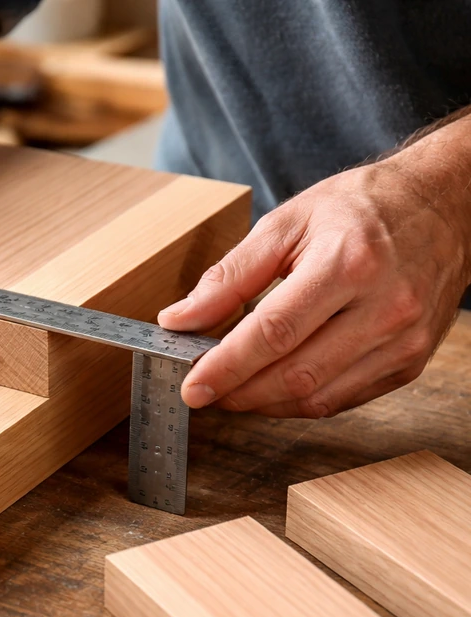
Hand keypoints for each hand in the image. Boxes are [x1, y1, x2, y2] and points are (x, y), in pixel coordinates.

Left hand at [158, 158, 470, 417]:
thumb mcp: (286, 222)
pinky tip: (271, 387)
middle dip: (238, 392)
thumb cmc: (361, 208)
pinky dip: (298, 402)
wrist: (444, 206)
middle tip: (202, 390)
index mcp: (348, 263)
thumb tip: (179, 319)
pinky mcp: (410, 362)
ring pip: (317, 398)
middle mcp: (383, 308)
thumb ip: (230, 275)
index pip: (273, 332)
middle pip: (295, 374)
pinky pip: (342, 400)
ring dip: (263, 403)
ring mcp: (402, 341)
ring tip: (231, 389)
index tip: (191, 386)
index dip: (226, 367)